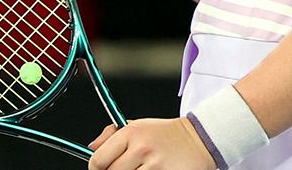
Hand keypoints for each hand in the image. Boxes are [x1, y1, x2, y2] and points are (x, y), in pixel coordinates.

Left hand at [88, 118, 214, 169]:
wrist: (199, 139)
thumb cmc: (167, 134)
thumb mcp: (138, 125)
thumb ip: (112, 134)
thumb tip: (92, 147)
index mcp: (130, 133)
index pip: (99, 159)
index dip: (95, 168)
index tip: (98, 169)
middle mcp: (141, 148)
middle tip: (122, 169)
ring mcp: (154, 166)